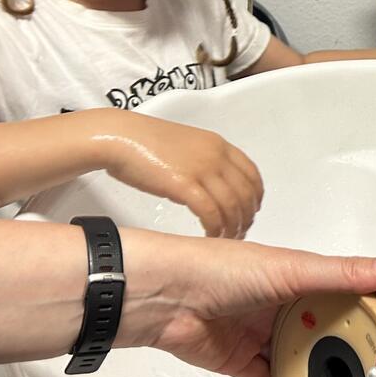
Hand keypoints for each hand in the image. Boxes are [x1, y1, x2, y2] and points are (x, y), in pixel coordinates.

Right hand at [93, 111, 263, 238]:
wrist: (119, 137)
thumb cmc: (144, 141)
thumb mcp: (186, 145)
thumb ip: (203, 161)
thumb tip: (209, 183)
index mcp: (218, 145)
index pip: (252, 174)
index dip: (256, 196)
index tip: (252, 211)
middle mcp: (216, 156)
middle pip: (246, 193)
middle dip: (247, 216)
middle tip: (241, 231)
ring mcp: (202, 169)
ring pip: (232, 205)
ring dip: (233, 226)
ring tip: (227, 239)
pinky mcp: (184, 185)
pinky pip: (211, 212)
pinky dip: (215, 228)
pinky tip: (211, 236)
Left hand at [132, 237, 375, 376]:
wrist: (162, 298)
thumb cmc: (220, 269)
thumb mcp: (291, 269)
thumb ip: (342, 273)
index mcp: (300, 277)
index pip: (347, 294)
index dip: (373, 310)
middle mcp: (286, 306)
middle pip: (328, 331)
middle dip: (351, 348)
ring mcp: (265, 336)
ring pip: (304, 359)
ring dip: (322, 372)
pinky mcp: (245, 364)